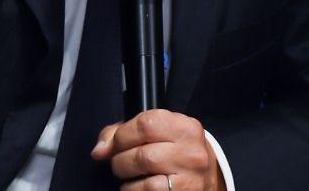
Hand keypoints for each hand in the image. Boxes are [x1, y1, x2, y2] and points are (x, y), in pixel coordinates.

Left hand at [91, 109, 225, 190]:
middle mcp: (190, 151)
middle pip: (140, 152)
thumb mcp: (163, 135)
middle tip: (120, 162)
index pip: (145, 124)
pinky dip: (132, 190)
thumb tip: (99, 149)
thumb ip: (127, 132)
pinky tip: (137, 188)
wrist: (209, 181)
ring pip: (142, 173)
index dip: (121, 135)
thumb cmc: (178, 155)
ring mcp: (188, 176)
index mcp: (185, 127)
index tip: (112, 144)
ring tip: (128, 176)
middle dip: (119, 159)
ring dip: (125, 176)